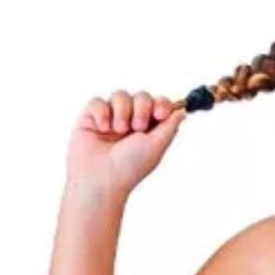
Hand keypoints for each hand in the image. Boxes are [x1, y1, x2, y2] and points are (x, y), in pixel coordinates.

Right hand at [66, 89, 187, 196]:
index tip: (160, 113)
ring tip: (118, 130)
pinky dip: (102, 113)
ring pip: (120, 95)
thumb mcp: (156, 146)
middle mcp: (130, 122)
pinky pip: (98, 101)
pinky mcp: (91, 118)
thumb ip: (170, 126)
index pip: (158, 105)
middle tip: (138, 127)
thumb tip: (182, 111)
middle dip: (142, 108)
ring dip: (122, 111)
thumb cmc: (129, 168)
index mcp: (149, 130)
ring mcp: (111, 119)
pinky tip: (103, 129)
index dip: (162, 104)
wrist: (101, 179)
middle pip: (141, 96)